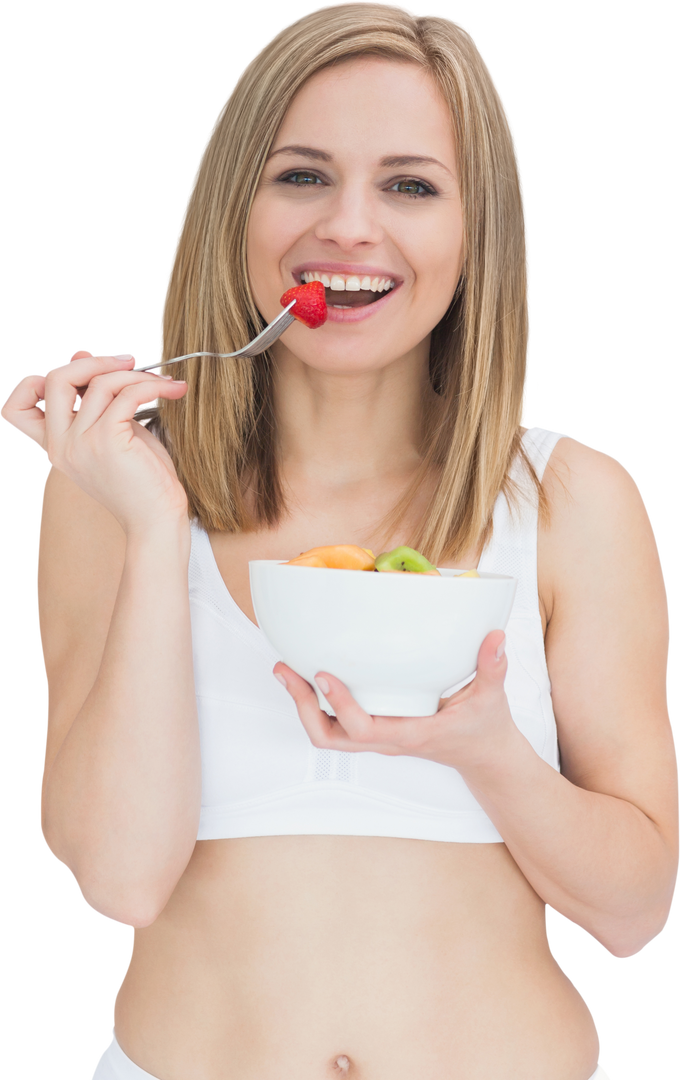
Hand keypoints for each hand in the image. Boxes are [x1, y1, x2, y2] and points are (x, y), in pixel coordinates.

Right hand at [0, 346, 189, 535]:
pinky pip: (126, 395)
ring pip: (100, 383)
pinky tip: (171, 391)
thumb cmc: (141, 481)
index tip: (81, 373)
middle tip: (130, 362)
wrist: (158, 520)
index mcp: (55, 447)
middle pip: (53, 379)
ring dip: (137, 374)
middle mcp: (61, 446)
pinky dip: (152, 386)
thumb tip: (81, 352)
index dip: (35, 381)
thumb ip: (96, 399)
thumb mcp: (112, 432)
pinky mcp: (108, 441)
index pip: (14, 409)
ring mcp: (81, 444)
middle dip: (94, 361)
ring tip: (163, 381)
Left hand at [273, 630, 515, 772]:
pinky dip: (317, 702)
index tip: (323, 674)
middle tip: (286, 670)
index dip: (339, 704)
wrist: (483, 757)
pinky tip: (310, 673)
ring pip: (327, 734)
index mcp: (410, 734)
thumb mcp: (492, 699)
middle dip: (302, 706)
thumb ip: (493, 667)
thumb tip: (495, 636)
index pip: (364, 729)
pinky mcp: (375, 729)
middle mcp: (386, 739)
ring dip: (302, 705)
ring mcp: (377, 736)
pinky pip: (335, 723)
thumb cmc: (485, 729)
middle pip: (329, 738)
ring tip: (287, 670)